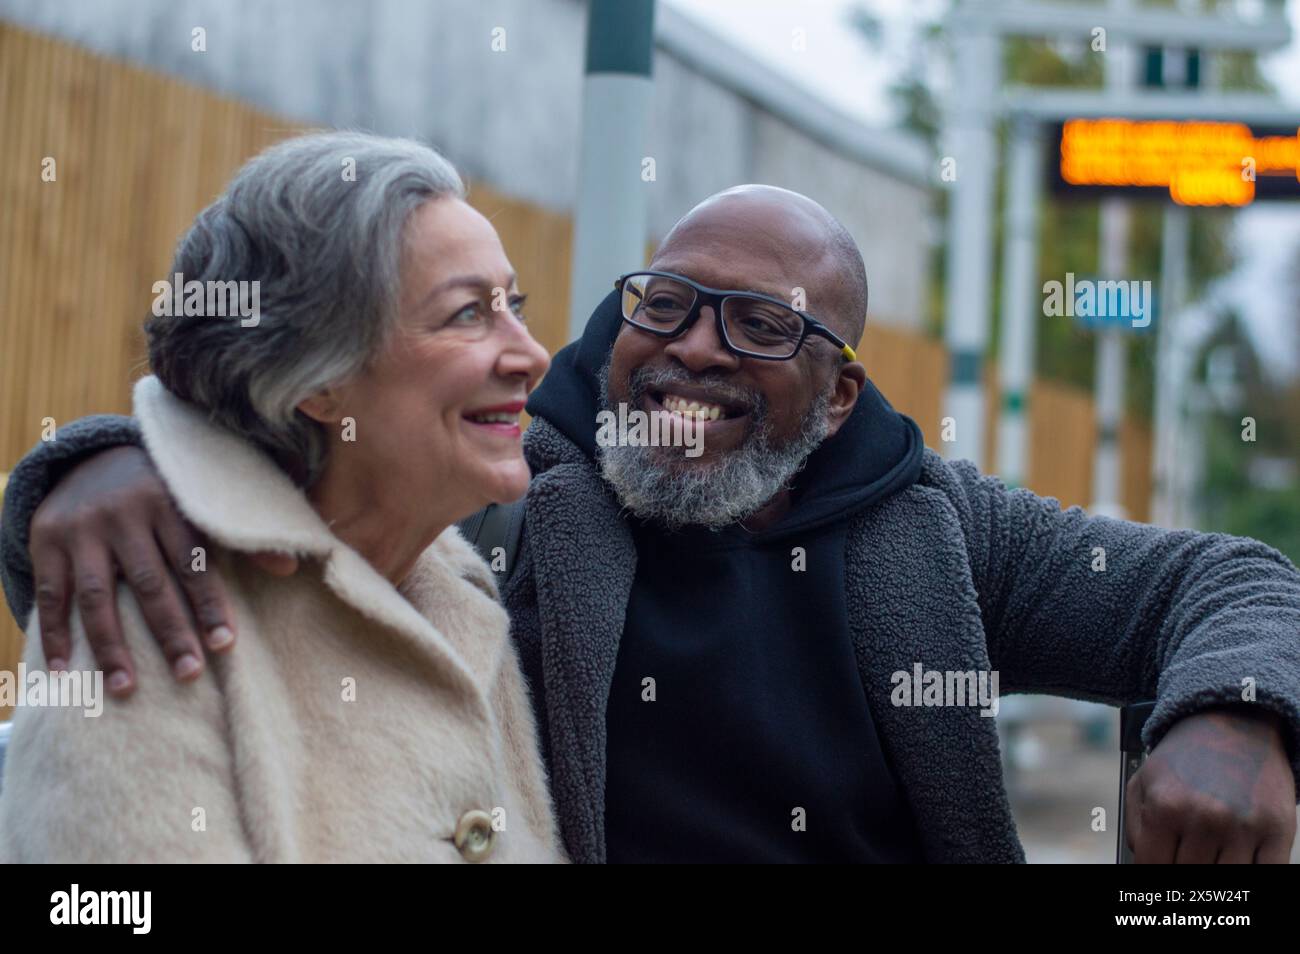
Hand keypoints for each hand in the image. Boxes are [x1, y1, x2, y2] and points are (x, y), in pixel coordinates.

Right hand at [29, 445, 298, 695]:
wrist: (90, 458)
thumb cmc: (160, 492)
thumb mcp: (197, 502)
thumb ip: (239, 537)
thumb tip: (292, 568)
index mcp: (168, 504)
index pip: (193, 562)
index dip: (209, 604)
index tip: (224, 643)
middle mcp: (123, 515)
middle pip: (149, 583)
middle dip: (170, 631)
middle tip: (189, 673)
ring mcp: (81, 530)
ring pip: (97, 595)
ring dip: (111, 645)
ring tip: (126, 687)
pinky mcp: (45, 541)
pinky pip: (51, 594)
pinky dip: (54, 633)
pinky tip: (63, 669)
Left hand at [1125, 705, 1296, 862]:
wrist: (1234, 723)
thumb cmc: (1184, 759)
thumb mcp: (1143, 782)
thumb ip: (1136, 829)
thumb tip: (1143, 866)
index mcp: (1167, 807)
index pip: (1154, 868)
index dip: (1153, 878)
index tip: (1160, 872)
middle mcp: (1206, 818)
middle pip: (1190, 878)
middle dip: (1184, 875)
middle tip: (1186, 860)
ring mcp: (1244, 826)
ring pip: (1227, 880)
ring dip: (1218, 876)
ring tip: (1210, 857)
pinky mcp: (1278, 829)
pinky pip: (1266, 875)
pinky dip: (1251, 876)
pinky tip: (1238, 861)